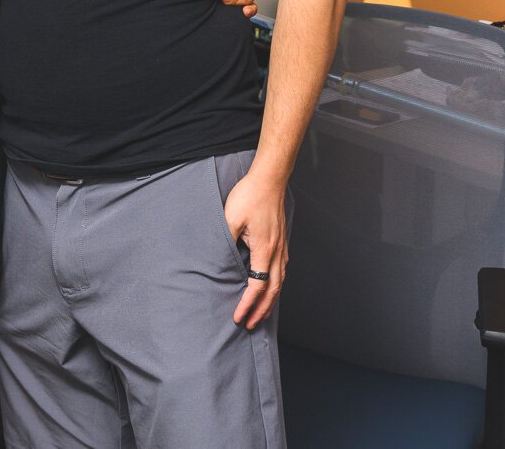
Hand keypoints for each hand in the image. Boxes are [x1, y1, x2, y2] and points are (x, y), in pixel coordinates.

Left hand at [224, 170, 286, 328]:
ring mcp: (282, 247)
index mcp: (265, 249)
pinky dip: (275, 286)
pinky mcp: (281, 242)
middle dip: (262, 311)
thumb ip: (225, 239)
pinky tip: (269, 288)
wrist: (269, 179)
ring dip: (270, 301)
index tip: (239, 317)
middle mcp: (277, 252)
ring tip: (261, 313)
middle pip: (273, 290)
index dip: (248, 304)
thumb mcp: (230, 217)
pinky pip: (281, 271)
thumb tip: (222, 259)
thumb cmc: (249, 195)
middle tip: (250, 325)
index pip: (257, 286)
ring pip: (279, 282)